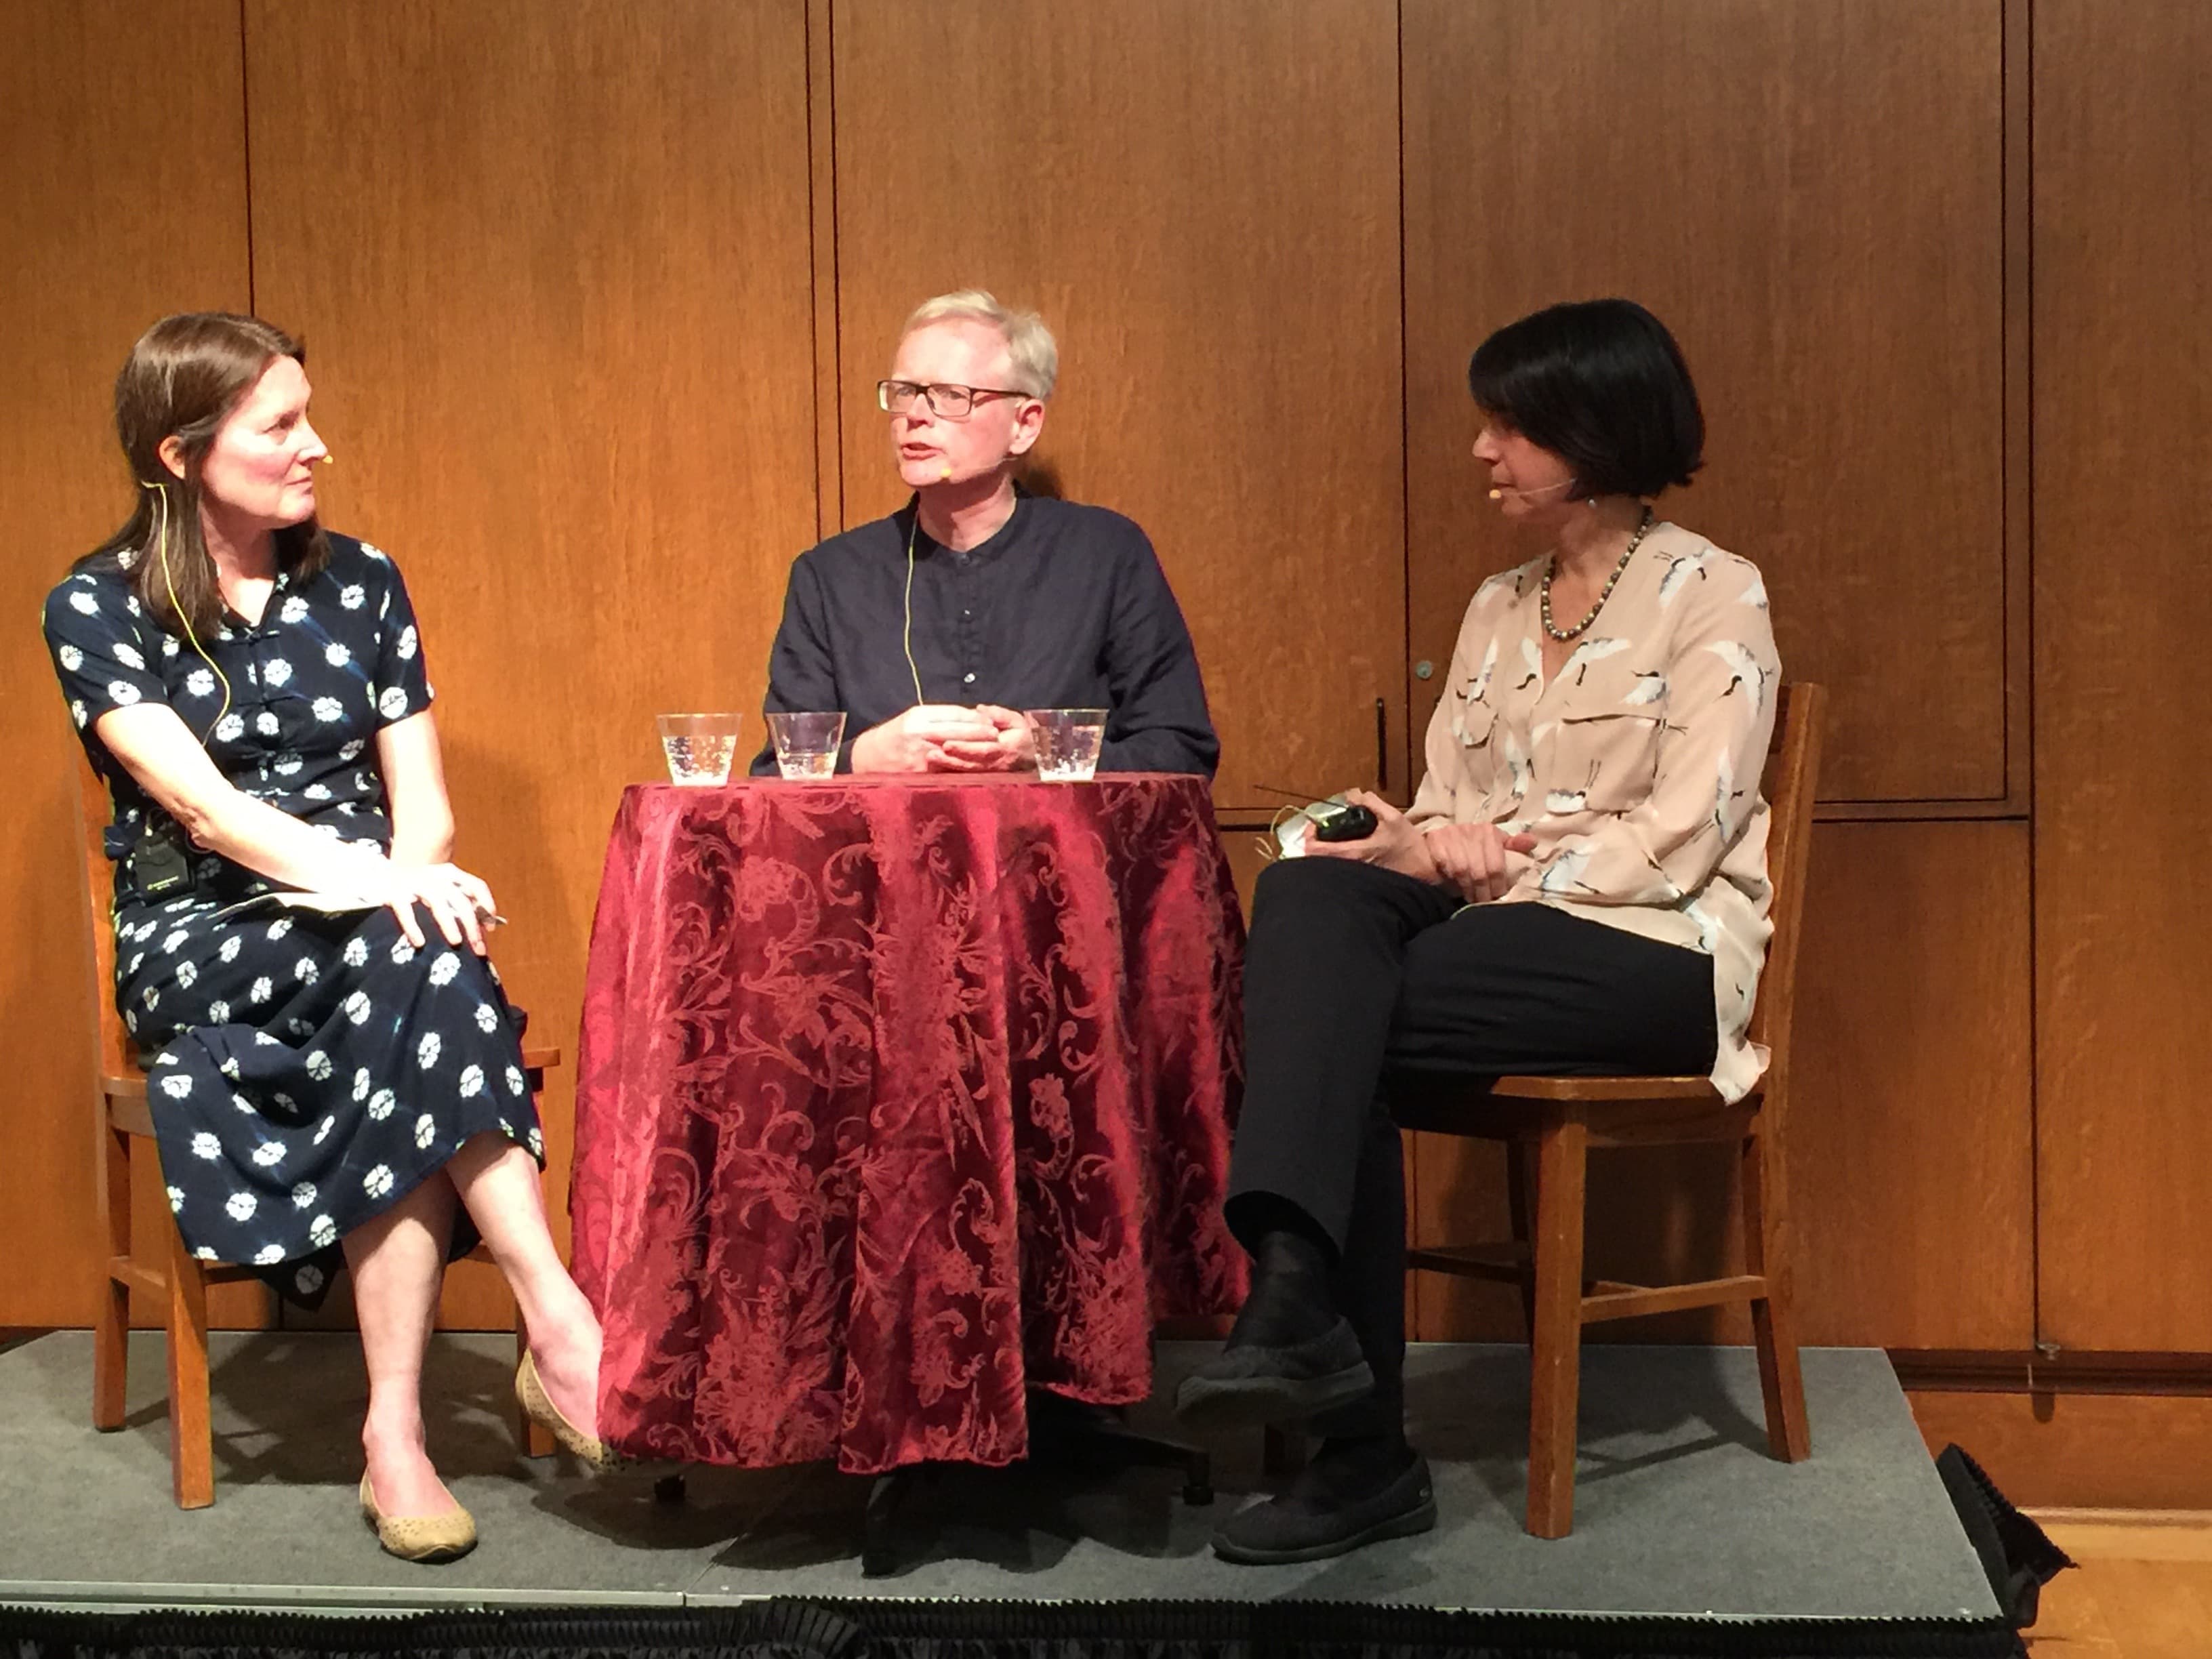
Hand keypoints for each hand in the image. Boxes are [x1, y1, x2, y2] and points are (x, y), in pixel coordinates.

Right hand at [380, 860, 499, 954]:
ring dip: (449, 923)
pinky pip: (406, 910)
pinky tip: (420, 942)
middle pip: (461, 900)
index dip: (487, 907)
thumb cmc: (416, 888)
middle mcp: (435, 876)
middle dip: (472, 925)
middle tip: (478, 948)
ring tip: (456, 942)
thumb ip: (460, 902)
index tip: (490, 929)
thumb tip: (485, 929)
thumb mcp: (440, 889)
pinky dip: (414, 927)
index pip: (476, 886)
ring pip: (438, 903)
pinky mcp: (394, 892)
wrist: (376, 875)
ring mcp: (414, 882)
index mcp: (450, 873)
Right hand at [850, 705, 1001, 772]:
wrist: (866, 760)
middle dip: (979, 733)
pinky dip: (963, 766)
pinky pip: (947, 769)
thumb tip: (968, 717)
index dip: (973, 718)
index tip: (989, 720)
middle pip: (957, 732)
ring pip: (955, 751)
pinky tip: (976, 766)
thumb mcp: (910, 719)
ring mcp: (921, 756)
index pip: (952, 715)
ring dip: (975, 750)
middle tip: (997, 734)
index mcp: (918, 717)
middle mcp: (920, 735)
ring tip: (992, 749)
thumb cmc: (892, 737)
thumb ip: (937, 717)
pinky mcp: (922, 774)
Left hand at [933, 705, 1036, 771]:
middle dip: (950, 758)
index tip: (947, 743)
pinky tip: (938, 766)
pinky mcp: (986, 776)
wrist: (1035, 756)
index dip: (964, 747)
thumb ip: (998, 714)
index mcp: (1005, 747)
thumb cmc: (1022, 734)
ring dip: (949, 765)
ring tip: (931, 758)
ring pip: (968, 770)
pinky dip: (953, 771)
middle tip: (931, 752)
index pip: (982, 748)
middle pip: (971, 762)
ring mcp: (991, 772)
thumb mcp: (1016, 720)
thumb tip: (980, 710)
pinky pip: (968, 775)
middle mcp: (997, 762)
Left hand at [1301, 790, 1441, 882]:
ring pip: (1325, 867)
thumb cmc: (1409, 846)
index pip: (1315, 850)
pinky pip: (1337, 871)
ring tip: (1333, 839)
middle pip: (1315, 860)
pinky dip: (1334, 860)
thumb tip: (1352, 794)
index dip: (1309, 835)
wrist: (1425, 871)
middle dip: (1315, 843)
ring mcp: (1353, 878)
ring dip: (1324, 852)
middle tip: (1322, 831)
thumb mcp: (1393, 818)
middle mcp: (1349, 870)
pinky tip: (1344, 850)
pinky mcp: (1360, 882)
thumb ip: (1370, 803)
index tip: (1315, 825)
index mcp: (1353, 853)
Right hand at [1423, 821, 1537, 904]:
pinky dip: (1450, 879)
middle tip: (1483, 902)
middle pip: (1481, 870)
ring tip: (1469, 898)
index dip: (1498, 885)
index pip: (1497, 865)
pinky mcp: (1435, 841)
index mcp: (1488, 831)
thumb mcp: (1492, 847)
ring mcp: (1452, 834)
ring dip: (1467, 888)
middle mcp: (1471, 829)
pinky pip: (1446, 866)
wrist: (1431, 847)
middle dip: (1483, 891)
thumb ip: (1512, 847)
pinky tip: (1453, 887)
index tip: (1497, 897)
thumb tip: (1533, 842)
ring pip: (1464, 870)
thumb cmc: (1467, 851)